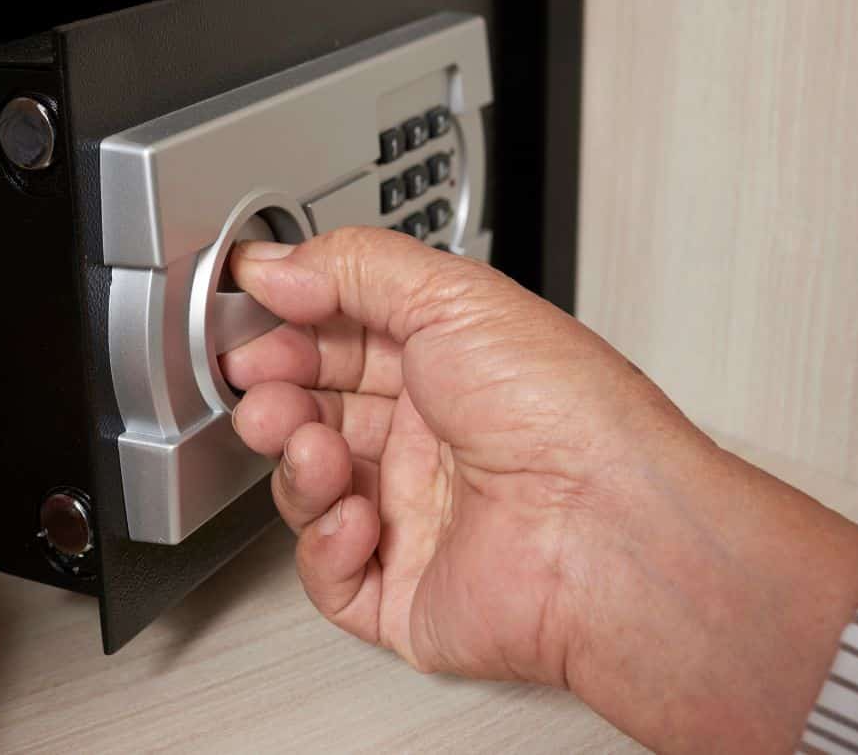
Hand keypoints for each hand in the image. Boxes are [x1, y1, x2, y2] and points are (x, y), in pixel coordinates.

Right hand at [222, 228, 857, 752]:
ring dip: (295, 462)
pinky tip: (355, 517)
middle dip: (276, 392)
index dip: (291, 327)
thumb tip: (276, 263)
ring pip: (312, 490)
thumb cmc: (569, 416)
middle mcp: (432, 442)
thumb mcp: (453, 297)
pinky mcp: (405, 594)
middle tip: (258, 381)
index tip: (248, 312)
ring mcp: (416, 519)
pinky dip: (324, 544)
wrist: (609, 532)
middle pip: (316, 412)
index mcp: (449, 368)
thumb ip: (353, 268)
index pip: (343, 340)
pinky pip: (331, 574)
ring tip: (310, 446)